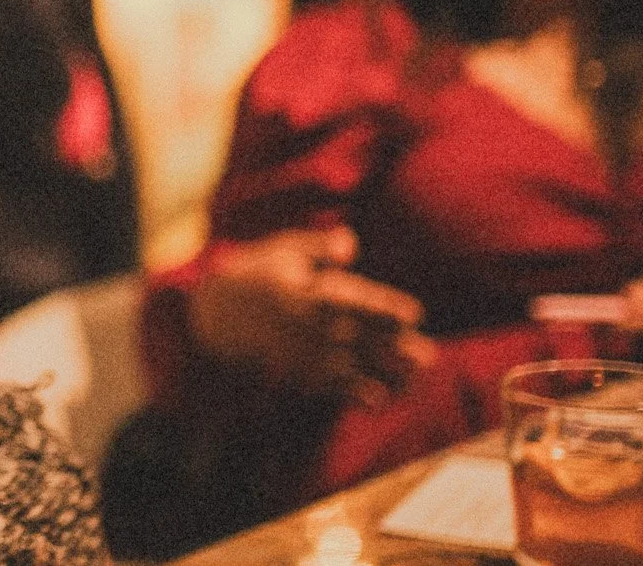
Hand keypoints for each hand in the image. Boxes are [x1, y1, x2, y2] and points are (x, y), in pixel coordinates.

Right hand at [186, 226, 437, 403]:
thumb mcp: (282, 250)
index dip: (386, 309)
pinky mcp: (292, 368)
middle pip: (361, 337)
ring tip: (413, 382)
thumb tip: (350, 243)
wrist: (212, 311)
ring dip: (382, 374)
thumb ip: (318, 248)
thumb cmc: (254, 273)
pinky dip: (351, 393)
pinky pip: (326, 383)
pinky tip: (377, 400)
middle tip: (430, 356)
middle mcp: (309, 325)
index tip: (415, 315)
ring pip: (350, 364)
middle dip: (396, 348)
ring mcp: (300, 350)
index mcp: (309, 293)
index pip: (356, 301)